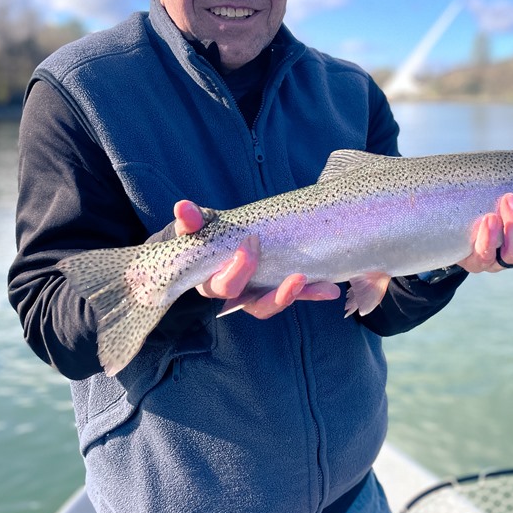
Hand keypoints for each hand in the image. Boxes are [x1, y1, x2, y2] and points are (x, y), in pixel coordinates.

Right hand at [172, 200, 340, 318]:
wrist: (218, 239)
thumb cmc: (206, 233)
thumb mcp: (199, 224)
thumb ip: (192, 220)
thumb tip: (182, 207)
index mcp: (211, 280)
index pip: (222, 286)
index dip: (238, 271)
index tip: (251, 244)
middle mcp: (234, 294)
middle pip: (251, 303)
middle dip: (273, 292)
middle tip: (294, 274)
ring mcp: (256, 293)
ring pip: (272, 305)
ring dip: (294, 296)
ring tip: (310, 282)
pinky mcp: (277, 288)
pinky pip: (295, 295)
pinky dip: (313, 292)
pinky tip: (331, 288)